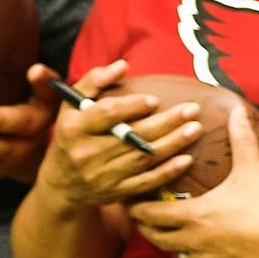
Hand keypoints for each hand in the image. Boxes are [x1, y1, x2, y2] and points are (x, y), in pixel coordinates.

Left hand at [0, 64, 61, 185]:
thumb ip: (40, 83)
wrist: (41, 159)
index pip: (46, 95)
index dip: (42, 83)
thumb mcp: (41, 98)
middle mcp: (32, 136)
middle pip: (16, 126)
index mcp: (42, 111)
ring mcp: (15, 156)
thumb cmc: (31, 114)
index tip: (34, 71)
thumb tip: (36, 68)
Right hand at [35, 58, 202, 210]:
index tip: (155, 99)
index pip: (106, 114)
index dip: (131, 106)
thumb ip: (93, 82)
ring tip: (195, 128)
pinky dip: (168, 171)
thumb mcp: (72, 106)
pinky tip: (187, 159)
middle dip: (165, 122)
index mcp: (75, 127)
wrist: (63, 183)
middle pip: (132, 136)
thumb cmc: (71, 135)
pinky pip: (147, 182)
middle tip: (191, 109)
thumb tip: (122, 65)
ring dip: (173, 144)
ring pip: (143, 158)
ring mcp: (104, 175)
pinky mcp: (118, 192)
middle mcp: (88, 152)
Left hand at [125, 107, 258, 257]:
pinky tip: (212, 252)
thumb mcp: (253, 170)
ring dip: (176, 246)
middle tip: (149, 218)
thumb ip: (241, 139)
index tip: (131, 201)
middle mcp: (194, 242)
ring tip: (179, 234)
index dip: (135, 208)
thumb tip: (238, 110)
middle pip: (156, 239)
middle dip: (148, 228)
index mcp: (194, 215)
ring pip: (178, 257)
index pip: (148, 215)